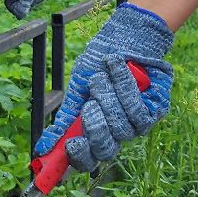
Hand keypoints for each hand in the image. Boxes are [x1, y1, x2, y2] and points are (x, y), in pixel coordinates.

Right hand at [36, 2, 173, 172]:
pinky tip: (116, 69)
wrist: (124, 36)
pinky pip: (137, 111)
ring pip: (121, 130)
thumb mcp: (77, 91)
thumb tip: (42, 149)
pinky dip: (124, 88)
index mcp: (95, 131)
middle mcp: (117, 132)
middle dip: (95, 129)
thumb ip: (65, 121)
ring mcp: (138, 124)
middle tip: (89, 106)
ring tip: (101, 78)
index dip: (79, 159)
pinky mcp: (155, 110)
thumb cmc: (98, 64)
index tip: (70, 145)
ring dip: (108, 100)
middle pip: (106, 151)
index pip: (88, 160)